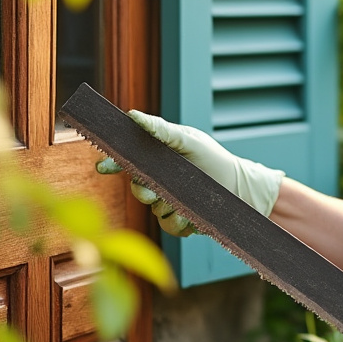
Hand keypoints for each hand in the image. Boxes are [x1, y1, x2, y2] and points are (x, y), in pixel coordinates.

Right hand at [94, 110, 284, 235]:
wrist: (240, 188)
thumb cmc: (214, 159)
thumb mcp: (188, 140)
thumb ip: (161, 130)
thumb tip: (132, 115)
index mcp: (158, 161)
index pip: (127, 163)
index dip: (112, 164)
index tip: (102, 165)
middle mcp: (159, 183)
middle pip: (137, 190)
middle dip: (143, 190)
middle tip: (155, 190)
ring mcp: (168, 203)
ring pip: (153, 210)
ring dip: (167, 206)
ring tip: (186, 202)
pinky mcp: (179, 222)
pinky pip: (168, 226)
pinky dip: (178, 222)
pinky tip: (190, 216)